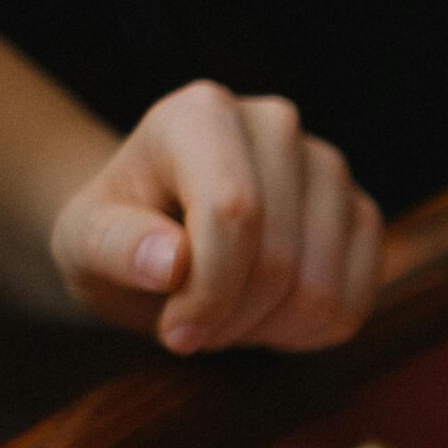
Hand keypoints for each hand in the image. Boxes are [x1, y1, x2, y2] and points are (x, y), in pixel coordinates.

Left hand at [49, 81, 382, 354]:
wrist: (158, 236)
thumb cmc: (120, 237)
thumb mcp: (85, 243)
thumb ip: (116, 247)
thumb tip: (169, 262)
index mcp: (202, 114)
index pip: (234, 211)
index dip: (209, 291)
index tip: (174, 332)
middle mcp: (277, 126)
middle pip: (280, 259)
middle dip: (232, 318)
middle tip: (192, 329)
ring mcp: (329, 168)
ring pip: (321, 290)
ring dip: (267, 330)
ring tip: (226, 317)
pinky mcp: (362, 213)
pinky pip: (355, 302)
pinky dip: (308, 333)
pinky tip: (267, 316)